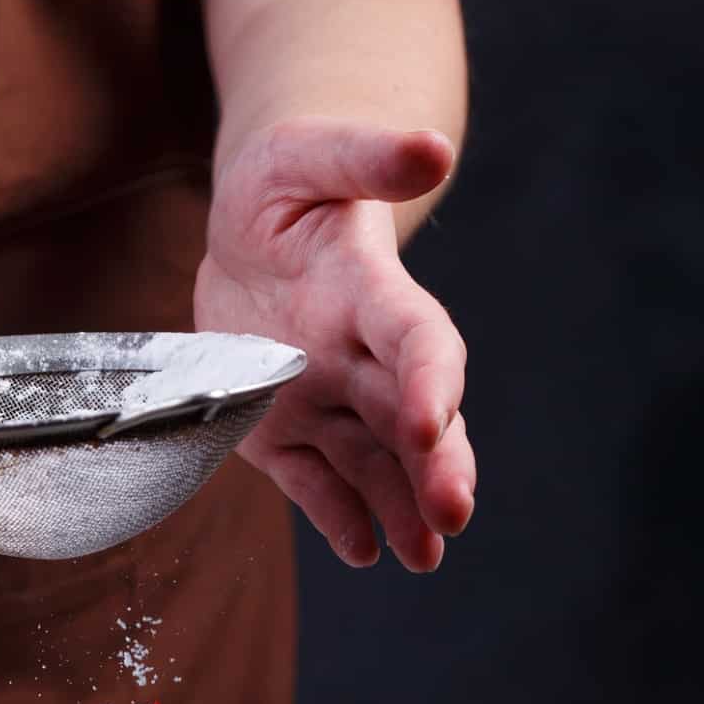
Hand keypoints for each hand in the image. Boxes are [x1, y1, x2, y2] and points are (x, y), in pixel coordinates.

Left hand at [194, 118, 475, 570]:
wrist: (249, 227)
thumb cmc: (283, 185)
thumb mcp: (304, 155)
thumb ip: (363, 157)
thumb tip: (432, 148)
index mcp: (369, 290)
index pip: (416, 338)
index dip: (429, 378)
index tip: (433, 420)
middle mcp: (359, 354)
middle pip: (406, 416)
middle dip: (432, 466)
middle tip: (453, 514)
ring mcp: (324, 396)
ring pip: (370, 459)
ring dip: (398, 506)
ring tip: (423, 555)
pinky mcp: (282, 428)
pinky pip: (313, 478)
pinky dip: (337, 515)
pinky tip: (364, 551)